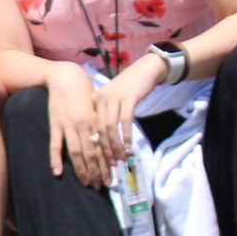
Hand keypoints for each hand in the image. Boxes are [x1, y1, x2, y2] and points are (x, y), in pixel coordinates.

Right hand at [46, 70, 110, 189]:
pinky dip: (56, 159)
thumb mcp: (96, 106)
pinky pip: (55, 145)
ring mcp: (68, 126)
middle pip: (92, 154)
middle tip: (101, 186)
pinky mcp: (55, 125)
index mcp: (95, 121)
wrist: (65, 77)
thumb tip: (108, 141)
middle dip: (97, 172)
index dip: (106, 164)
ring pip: (76, 152)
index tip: (111, 178)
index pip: (103, 148)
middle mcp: (83, 125)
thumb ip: (100, 122)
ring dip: (82, 170)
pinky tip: (58, 172)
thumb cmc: (83, 91)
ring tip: (87, 183)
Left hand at [90, 54, 162, 169]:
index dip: (94, 146)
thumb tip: (103, 142)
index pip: (91, 127)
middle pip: (99, 129)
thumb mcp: (112, 100)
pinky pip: (125, 120)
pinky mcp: (128, 97)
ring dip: (115, 145)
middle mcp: (100, 98)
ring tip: (120, 159)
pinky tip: (128, 146)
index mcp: (94, 101)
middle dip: (104, 150)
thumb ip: (106, 116)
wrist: (145, 70)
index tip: (99, 162)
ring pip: (110, 127)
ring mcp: (114, 97)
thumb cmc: (129, 88)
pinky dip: (126, 135)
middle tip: (110, 165)